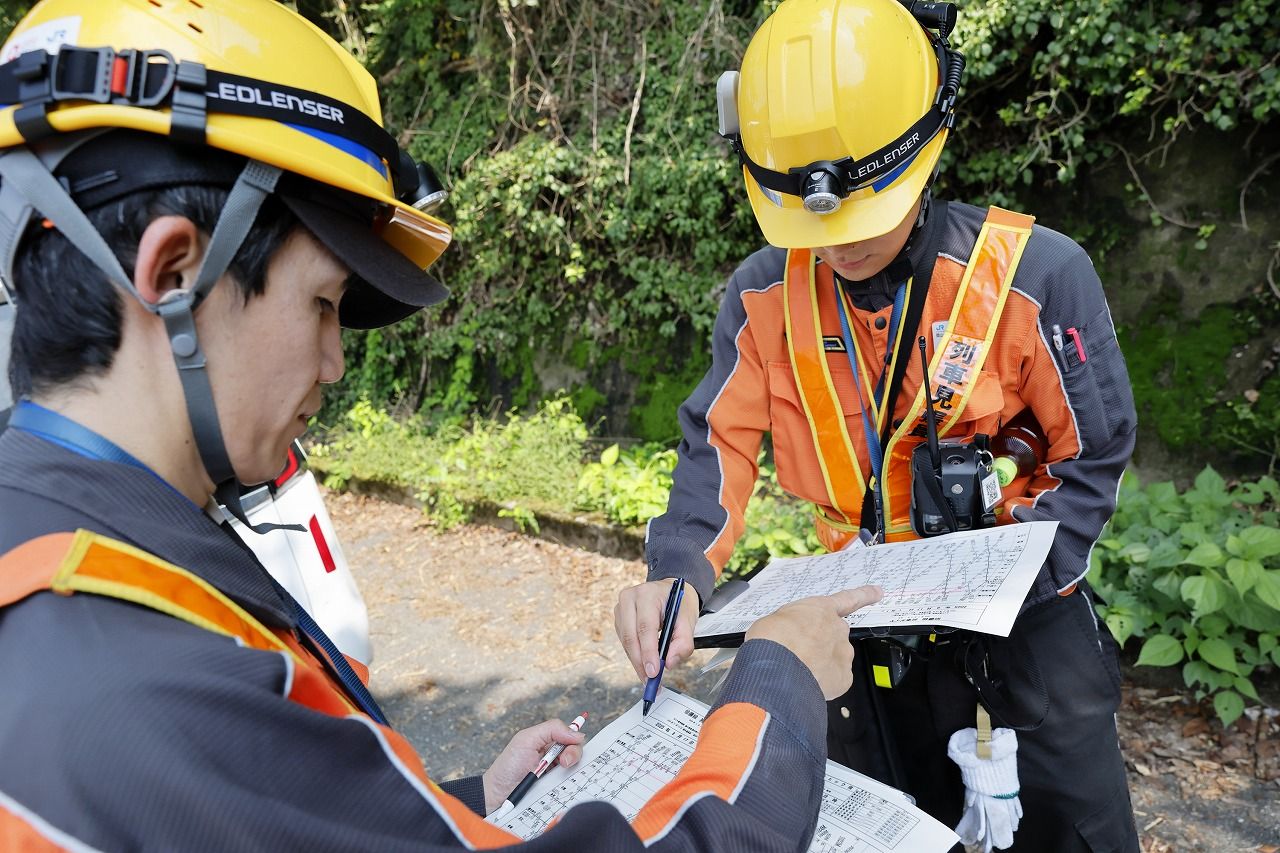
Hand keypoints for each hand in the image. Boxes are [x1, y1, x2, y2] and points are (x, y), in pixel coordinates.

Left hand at [481, 719, 584, 813]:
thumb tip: (578, 734)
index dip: (575, 739)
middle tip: (564, 762)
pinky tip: (563, 784)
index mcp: (546, 741)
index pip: (570, 736)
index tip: (572, 744)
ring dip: (572, 769)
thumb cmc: (508, 767)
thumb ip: (552, 729)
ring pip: (576, 769)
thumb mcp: (526, 739)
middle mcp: (553, 756)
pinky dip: (571, 784)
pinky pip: (570, 785)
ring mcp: (555, 773)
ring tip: (559, 773)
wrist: (498, 796)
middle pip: (576, 751)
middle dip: (574, 754)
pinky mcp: (555, 790)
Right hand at [614, 579, 701, 680]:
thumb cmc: (678, 603)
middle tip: (650, 680)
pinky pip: (624, 640)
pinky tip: (643, 663)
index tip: (653, 672)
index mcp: (648, 594)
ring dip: (636, 661)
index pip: (645, 627)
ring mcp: (621, 607)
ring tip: (649, 676)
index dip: (648, 652)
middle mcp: (629, 598)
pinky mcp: (619, 617)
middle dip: (640, 662)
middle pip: (630, 636)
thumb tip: (669, 664)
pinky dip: (634, 654)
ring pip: (625, 641)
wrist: (670, 591)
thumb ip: (683, 643)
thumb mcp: (688, 620)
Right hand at [745, 586, 882, 698]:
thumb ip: (793, 624)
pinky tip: (809, 682)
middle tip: (801, 653)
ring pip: (837, 658)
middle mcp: (838, 629)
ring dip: (823, 663)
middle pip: (836, 635)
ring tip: (799, 670)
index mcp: (821, 610)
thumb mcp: (776, 619)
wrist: (777, 666)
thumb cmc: (772, 639)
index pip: (849, 599)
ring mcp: (843, 653)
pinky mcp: (844, 677)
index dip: (865, 595)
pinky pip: (837, 679)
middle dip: (824, 643)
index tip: (878, 592)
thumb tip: (791, 635)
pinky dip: (826, 682)